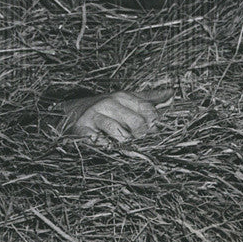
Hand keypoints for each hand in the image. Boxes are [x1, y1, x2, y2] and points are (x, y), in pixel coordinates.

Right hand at [57, 86, 174, 142]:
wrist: (71, 112)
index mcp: (122, 96)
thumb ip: (148, 99)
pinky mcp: (82, 130)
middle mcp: (108, 103)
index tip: (153, 130)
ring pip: (118, 133)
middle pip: (136, 122)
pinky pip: (98, 142)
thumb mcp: (125, 100)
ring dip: (125, 144)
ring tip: (125, 146)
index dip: (154, 123)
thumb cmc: (105, 108)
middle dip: (141, 136)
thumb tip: (171, 93)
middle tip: (139, 141)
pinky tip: (109, 148)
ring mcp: (94, 116)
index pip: (147, 109)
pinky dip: (106, 148)